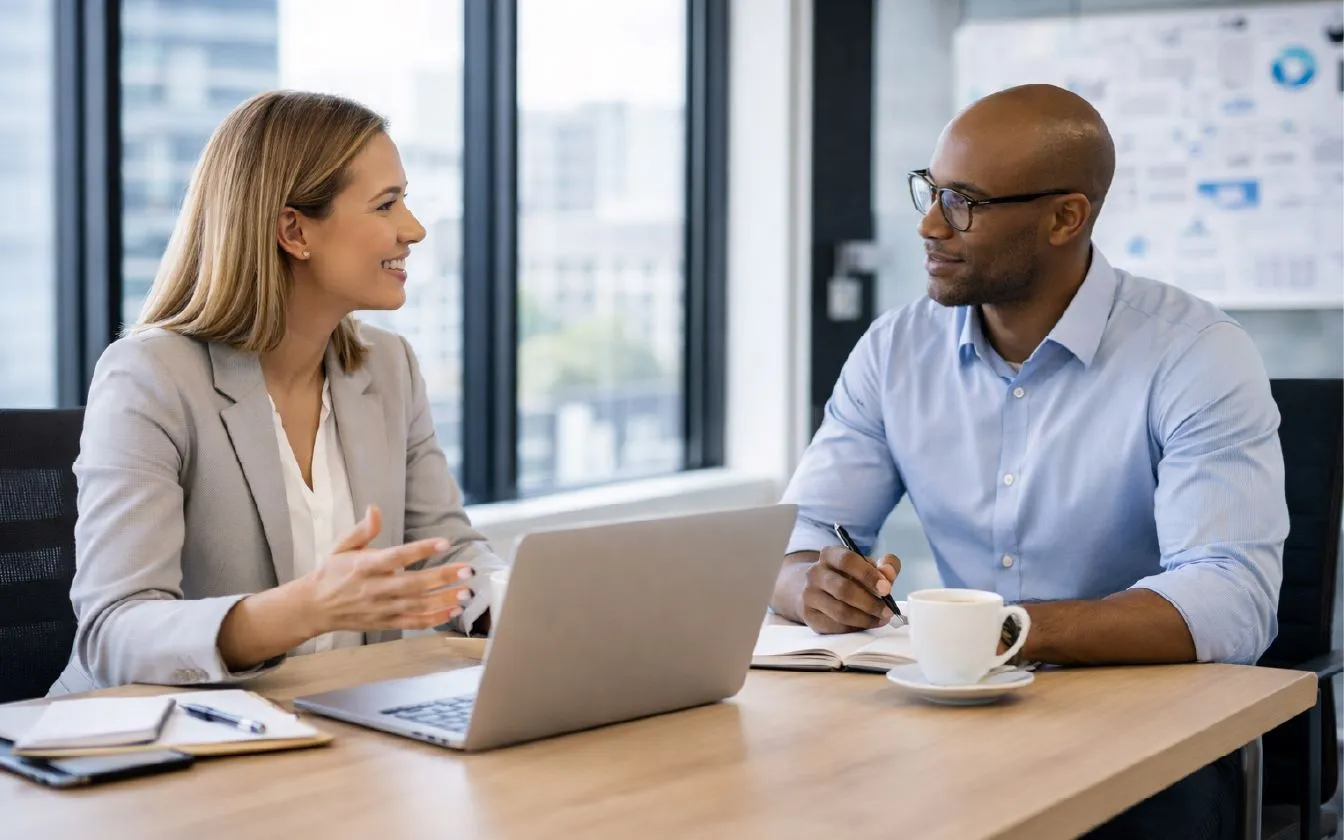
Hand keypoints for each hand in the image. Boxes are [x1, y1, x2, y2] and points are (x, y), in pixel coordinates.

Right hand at [296, 504, 474, 635]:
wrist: (313, 608)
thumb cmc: (331, 573)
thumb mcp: (342, 547)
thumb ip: (362, 530)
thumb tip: (375, 508)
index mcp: (365, 565)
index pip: (397, 556)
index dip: (421, 549)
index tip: (445, 543)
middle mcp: (374, 588)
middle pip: (413, 583)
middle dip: (442, 577)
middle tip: (467, 570)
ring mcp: (381, 608)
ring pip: (417, 605)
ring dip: (444, 599)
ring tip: (467, 593)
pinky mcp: (385, 622)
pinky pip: (413, 622)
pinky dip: (434, 619)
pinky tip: (453, 611)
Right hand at [799, 546, 900, 633]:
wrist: (814, 588)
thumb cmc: (847, 576)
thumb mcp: (866, 565)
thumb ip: (884, 566)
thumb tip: (889, 575)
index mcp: (829, 555)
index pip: (847, 560)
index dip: (868, 575)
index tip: (886, 589)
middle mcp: (814, 573)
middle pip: (843, 589)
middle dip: (870, 603)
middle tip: (888, 611)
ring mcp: (809, 595)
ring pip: (840, 612)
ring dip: (865, 618)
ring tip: (881, 619)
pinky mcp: (809, 616)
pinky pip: (835, 626)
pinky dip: (855, 628)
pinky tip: (866, 624)